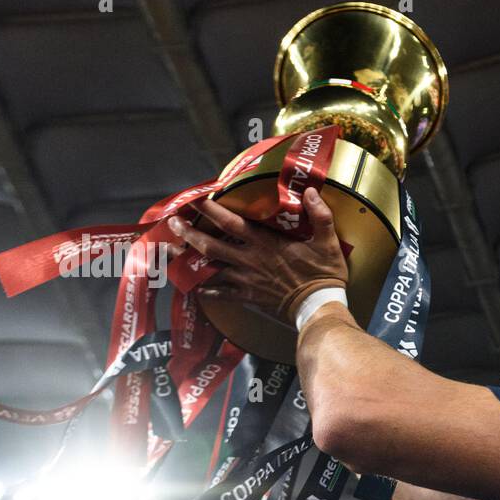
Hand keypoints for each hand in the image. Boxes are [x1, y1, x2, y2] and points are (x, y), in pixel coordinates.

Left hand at [170, 187, 347, 318]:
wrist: (318, 307)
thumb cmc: (323, 274)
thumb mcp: (328, 241)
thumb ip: (320, 215)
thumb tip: (311, 192)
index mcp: (265, 243)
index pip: (231, 223)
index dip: (211, 210)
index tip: (194, 198)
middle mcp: (249, 260)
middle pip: (211, 245)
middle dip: (189, 233)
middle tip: (172, 223)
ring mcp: (246, 280)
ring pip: (211, 269)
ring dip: (189, 260)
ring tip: (171, 252)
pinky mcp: (249, 296)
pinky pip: (222, 294)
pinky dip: (208, 290)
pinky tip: (196, 287)